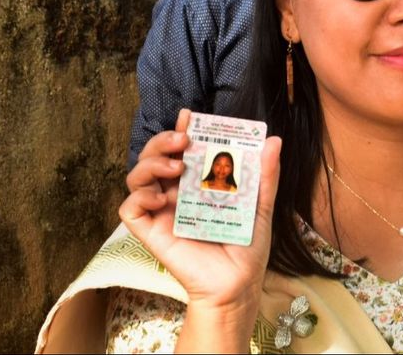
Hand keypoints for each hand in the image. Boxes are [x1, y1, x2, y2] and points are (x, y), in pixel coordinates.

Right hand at [119, 108, 282, 309]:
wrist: (238, 285)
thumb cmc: (247, 249)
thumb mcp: (260, 206)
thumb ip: (264, 175)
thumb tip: (273, 141)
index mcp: (197, 184)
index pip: (182, 150)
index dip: (181, 130)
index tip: (189, 117)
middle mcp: (176, 194)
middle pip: (154, 157)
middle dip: (163, 141)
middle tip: (183, 141)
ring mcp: (161, 212)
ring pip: (137, 176)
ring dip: (150, 162)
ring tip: (176, 167)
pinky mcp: (151, 232)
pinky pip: (130, 208)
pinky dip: (139, 196)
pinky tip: (162, 197)